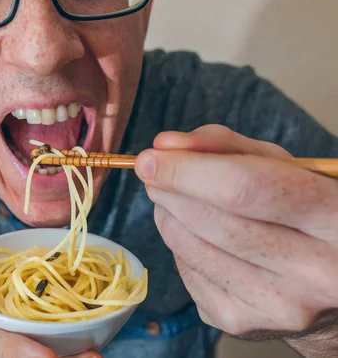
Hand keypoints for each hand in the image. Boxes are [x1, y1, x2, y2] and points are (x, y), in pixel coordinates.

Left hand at [134, 125, 337, 355]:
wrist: (325, 279)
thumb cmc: (300, 209)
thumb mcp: (278, 165)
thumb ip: (223, 146)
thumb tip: (163, 147)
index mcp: (335, 220)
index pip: (243, 190)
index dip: (186, 171)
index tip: (149, 159)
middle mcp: (315, 272)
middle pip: (212, 222)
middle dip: (169, 191)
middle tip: (153, 175)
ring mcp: (278, 306)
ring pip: (191, 249)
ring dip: (167, 215)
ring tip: (171, 199)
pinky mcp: (243, 323)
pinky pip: (187, 273)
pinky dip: (180, 246)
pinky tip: (195, 234)